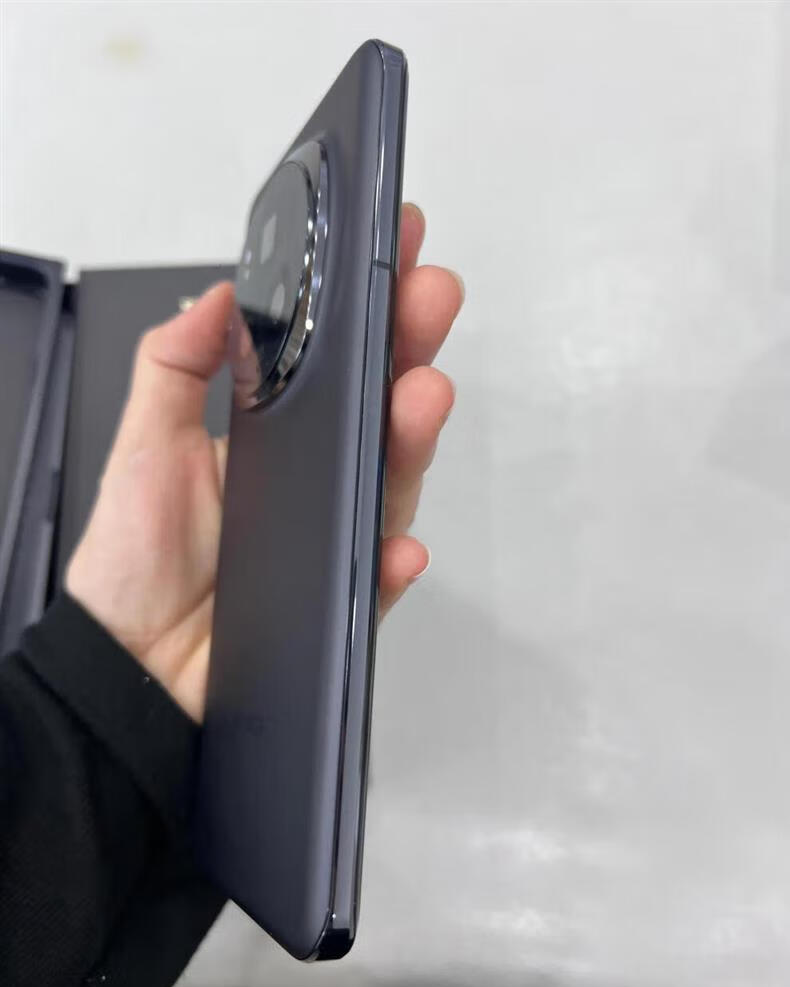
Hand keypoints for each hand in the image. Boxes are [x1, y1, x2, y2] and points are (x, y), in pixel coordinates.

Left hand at [66, 205, 462, 721]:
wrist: (132, 663)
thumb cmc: (135, 558)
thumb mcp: (145, 443)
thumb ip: (176, 363)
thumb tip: (220, 294)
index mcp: (279, 436)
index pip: (340, 364)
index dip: (372, 309)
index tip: (397, 249)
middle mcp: (319, 480)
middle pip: (382, 409)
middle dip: (412, 346)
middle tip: (429, 297)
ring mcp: (335, 537)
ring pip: (392, 482)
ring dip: (415, 437)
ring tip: (423, 392)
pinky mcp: (340, 598)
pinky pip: (375, 579)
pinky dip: (393, 562)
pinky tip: (400, 545)